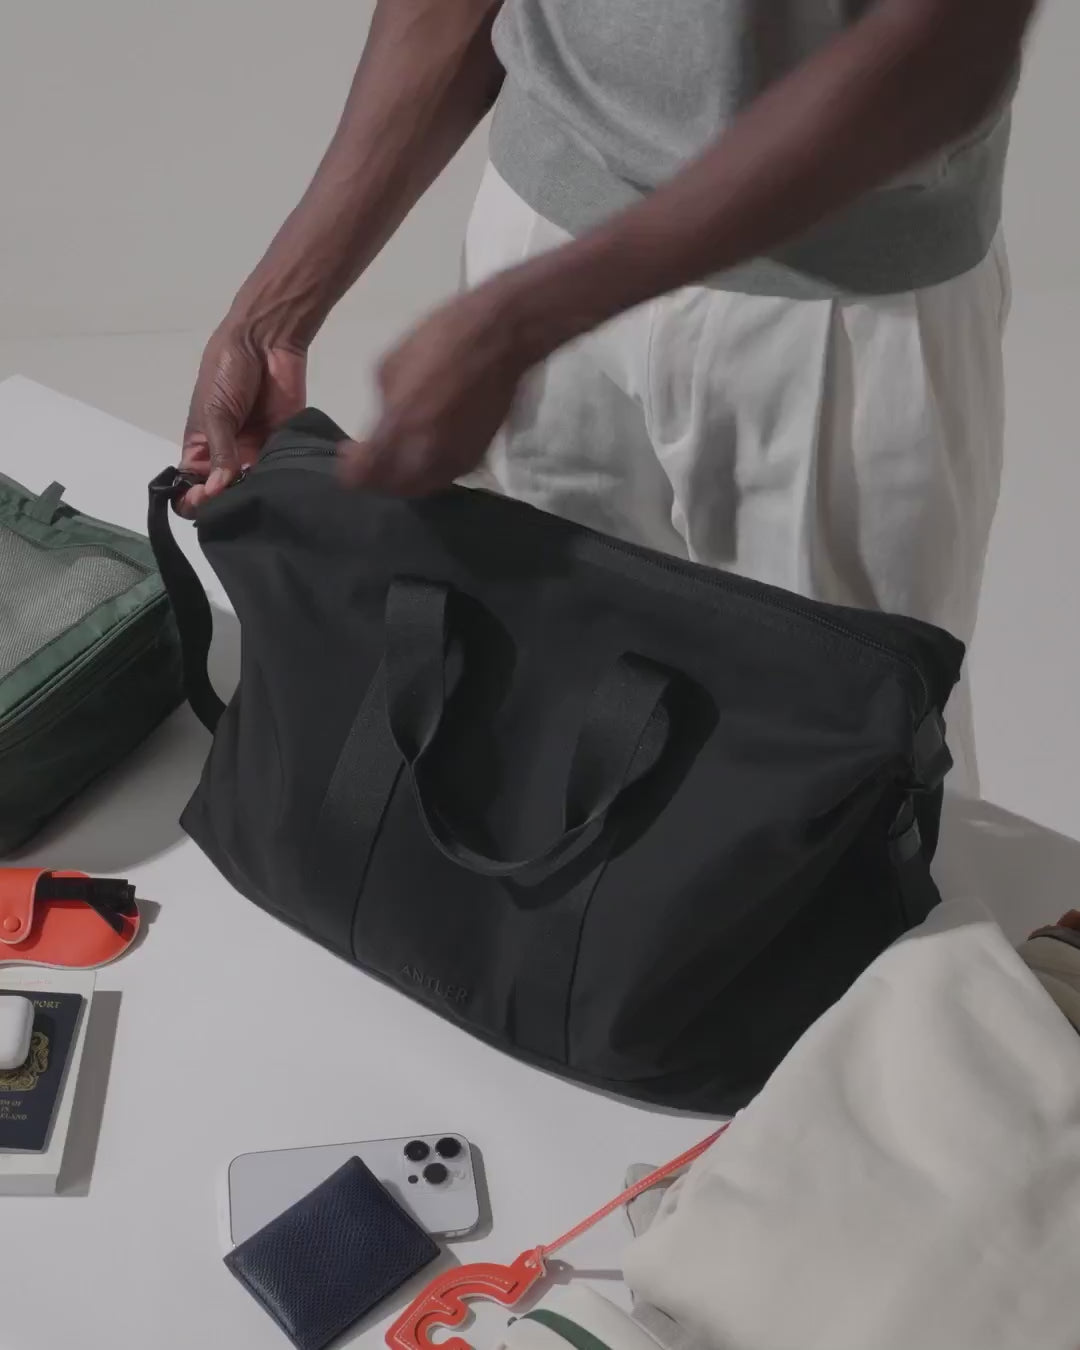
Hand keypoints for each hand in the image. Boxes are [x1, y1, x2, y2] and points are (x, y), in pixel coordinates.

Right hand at [177, 326, 306, 515]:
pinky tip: (274, 486)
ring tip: (253, 494)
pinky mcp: (282, 449)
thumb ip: (218, 452)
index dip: (191, 497)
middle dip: (222, 502)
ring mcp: (254, 454)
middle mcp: (225, 456)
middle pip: (220, 494)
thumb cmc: (227, 372)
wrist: (266, 344)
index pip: (188, 485)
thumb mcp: (214, 412)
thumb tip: (217, 490)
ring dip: (249, 495)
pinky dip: (275, 484)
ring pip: (249, 489)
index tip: (202, 498)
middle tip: (230, 499)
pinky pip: (277, 475)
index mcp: (199, 448)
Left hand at [338, 282, 532, 495]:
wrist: (500, 338)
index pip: (364, 473)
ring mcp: (453, 458)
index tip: (349, 455)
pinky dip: (429, 472)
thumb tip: (380, 423)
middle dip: (375, 479)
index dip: (351, 470)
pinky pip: (445, 477)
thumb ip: (380, 404)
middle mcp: (425, 451)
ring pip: (421, 488)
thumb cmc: (440, 339)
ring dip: (403, 480)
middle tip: (370, 462)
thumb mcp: (390, 363)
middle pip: (391, 488)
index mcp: (398, 425)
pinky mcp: (476, 456)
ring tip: (396, 461)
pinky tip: (425, 455)